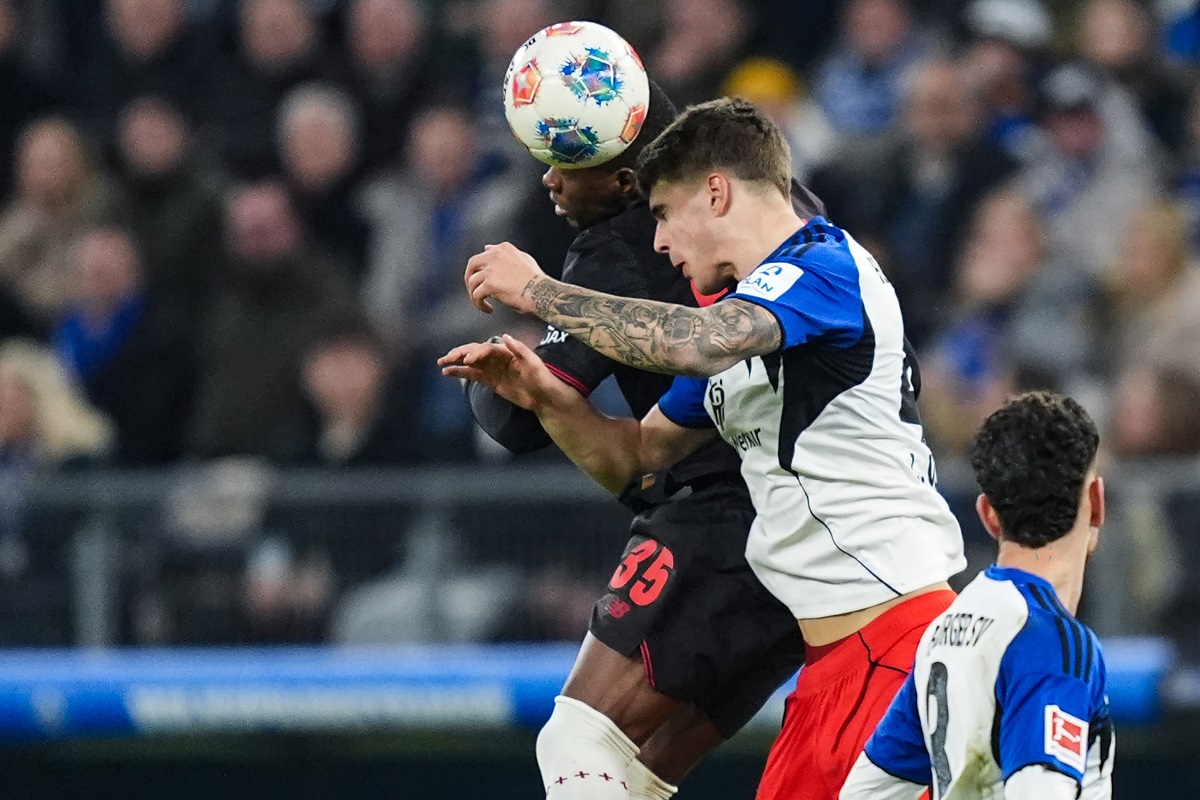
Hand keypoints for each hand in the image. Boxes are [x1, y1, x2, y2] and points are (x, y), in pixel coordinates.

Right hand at [439, 334, 569, 411]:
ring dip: (455, 362)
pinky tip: (447, 373)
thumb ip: (519, 349)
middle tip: (446, 358)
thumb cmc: (541, 377)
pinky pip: (472, 375)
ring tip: (441, 363)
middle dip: (460, 354)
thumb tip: (505, 336)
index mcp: (506, 351)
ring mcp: (492, 368)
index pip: (487, 349)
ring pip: (469, 363)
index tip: (468, 360)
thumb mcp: (533, 363)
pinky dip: (459, 373)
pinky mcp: (489, 380)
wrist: (543, 396)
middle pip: (474, 352)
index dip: (476, 353)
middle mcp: (496, 357)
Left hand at [465, 242, 544, 313]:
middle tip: (472, 289)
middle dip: (469, 277)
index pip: (484, 254)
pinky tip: (487, 309)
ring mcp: (492, 270)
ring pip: (472, 282)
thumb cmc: (536, 280)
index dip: (479, 267)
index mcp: (504, 249)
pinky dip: (479, 304)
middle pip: (472, 264)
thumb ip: (506, 254)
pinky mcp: (490, 284)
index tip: (479, 275)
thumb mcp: (523, 258)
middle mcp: (496, 256)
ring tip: (481, 303)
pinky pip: (477, 295)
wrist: (541, 292)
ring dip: (474, 294)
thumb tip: (489, 248)